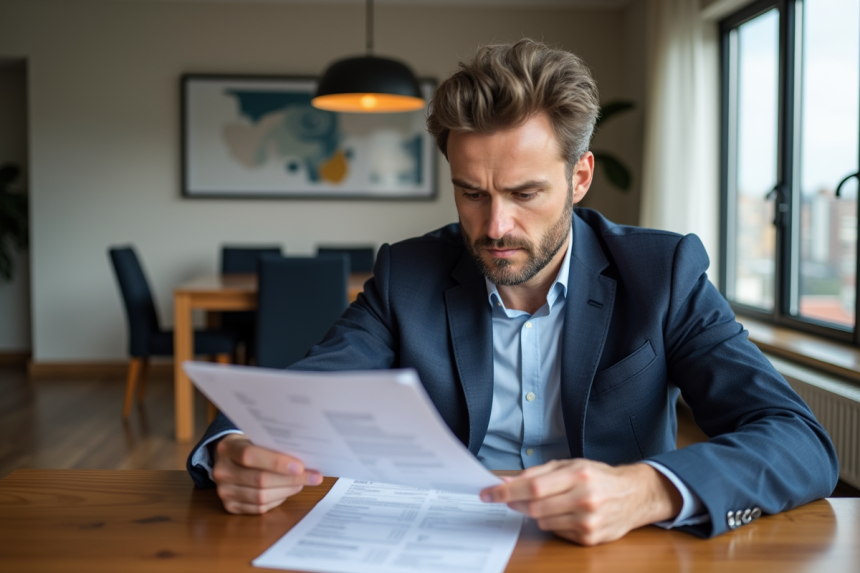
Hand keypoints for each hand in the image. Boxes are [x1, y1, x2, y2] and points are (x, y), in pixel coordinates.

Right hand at [212, 434, 322, 513]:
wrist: (227, 457)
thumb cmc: (249, 444)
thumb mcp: (256, 437)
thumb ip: (274, 446)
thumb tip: (304, 459)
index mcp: (228, 448)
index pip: (250, 455)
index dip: (276, 462)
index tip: (300, 466)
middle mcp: (222, 471)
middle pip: (259, 480)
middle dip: (291, 479)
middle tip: (313, 477)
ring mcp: (224, 491)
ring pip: (261, 497)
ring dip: (287, 491)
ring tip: (302, 483)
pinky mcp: (230, 506)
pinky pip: (258, 508)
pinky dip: (277, 501)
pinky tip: (287, 491)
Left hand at [480, 459, 681, 545]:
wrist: (634, 496)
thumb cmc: (598, 477)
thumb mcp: (570, 465)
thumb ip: (537, 473)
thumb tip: (506, 481)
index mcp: (578, 475)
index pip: (532, 486)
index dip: (505, 491)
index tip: (487, 493)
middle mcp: (584, 499)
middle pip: (534, 507)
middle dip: (516, 503)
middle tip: (509, 499)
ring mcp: (588, 522)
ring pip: (542, 521)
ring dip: (536, 513)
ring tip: (551, 502)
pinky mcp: (590, 539)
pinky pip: (556, 532)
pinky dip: (553, 523)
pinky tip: (565, 513)